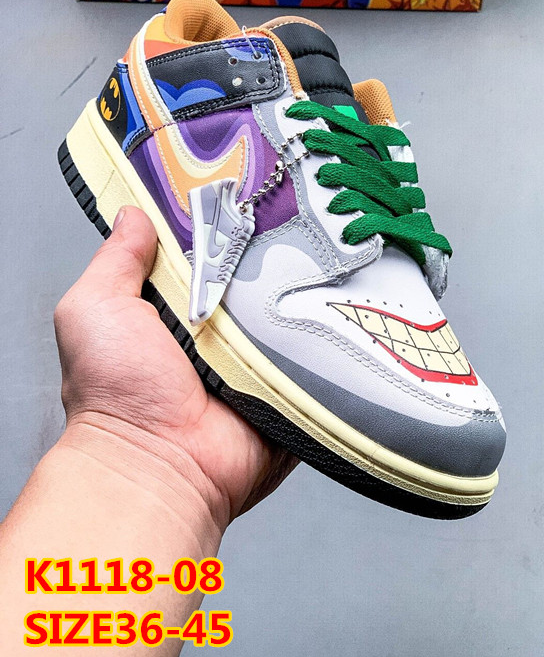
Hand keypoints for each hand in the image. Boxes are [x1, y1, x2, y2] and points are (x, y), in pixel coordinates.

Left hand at [54, 206, 296, 528]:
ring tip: (316, 260)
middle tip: (290, 217)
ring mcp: (255, 359)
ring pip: (289, 310)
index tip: (245, 191)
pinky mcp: (286, 385)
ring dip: (297, 294)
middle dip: (269, 254)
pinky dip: (322, 335)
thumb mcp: (96, 309)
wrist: (158, 464)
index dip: (223, 226)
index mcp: (175, 310)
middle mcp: (217, 333)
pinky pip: (314, 353)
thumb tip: (133, 216)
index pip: (208, 254)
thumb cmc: (115, 395)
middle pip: (255, 277)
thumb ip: (117, 261)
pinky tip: (333, 308)